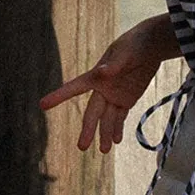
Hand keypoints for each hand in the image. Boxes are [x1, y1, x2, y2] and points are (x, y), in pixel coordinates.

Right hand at [39, 22, 168, 154]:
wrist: (153, 44)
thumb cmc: (135, 44)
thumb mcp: (126, 53)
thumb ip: (114, 65)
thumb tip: (101, 71)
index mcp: (96, 76)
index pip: (74, 87)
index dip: (58, 96)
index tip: (42, 105)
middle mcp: (102, 88)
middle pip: (92, 112)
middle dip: (87, 129)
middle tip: (82, 147)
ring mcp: (114, 95)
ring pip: (107, 119)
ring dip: (105, 134)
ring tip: (105, 151)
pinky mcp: (127, 99)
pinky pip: (120, 117)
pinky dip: (118, 129)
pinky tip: (117, 141)